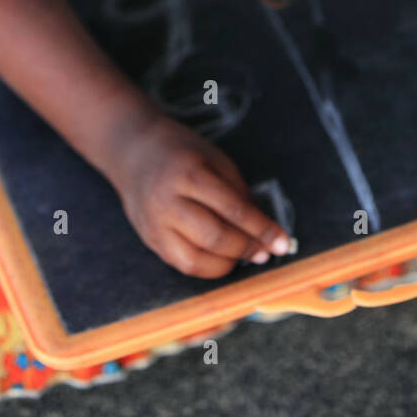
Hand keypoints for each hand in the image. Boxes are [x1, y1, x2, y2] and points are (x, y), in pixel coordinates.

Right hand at [111, 113, 292, 278]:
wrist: (133, 149)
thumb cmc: (182, 151)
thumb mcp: (216, 159)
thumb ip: (238, 193)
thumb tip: (264, 228)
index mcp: (188, 173)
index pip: (233, 210)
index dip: (262, 229)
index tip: (282, 242)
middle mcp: (167, 201)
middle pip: (215, 237)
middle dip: (247, 249)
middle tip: (266, 252)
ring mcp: (154, 223)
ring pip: (195, 259)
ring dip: (227, 264)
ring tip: (245, 256)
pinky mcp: (149, 239)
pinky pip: (181, 264)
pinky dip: (207, 267)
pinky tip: (222, 259)